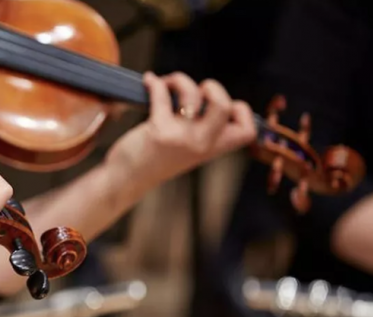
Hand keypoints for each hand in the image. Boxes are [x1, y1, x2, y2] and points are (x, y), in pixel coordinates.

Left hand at [106, 72, 256, 186]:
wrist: (126, 180)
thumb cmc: (154, 159)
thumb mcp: (187, 148)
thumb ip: (201, 129)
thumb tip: (203, 93)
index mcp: (211, 149)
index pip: (246, 131)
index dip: (240, 110)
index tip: (220, 105)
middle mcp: (201, 145)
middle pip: (224, 106)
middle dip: (213, 87)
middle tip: (194, 93)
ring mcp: (181, 138)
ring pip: (192, 95)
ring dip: (179, 80)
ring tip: (166, 84)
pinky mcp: (158, 131)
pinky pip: (161, 94)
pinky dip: (154, 82)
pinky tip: (148, 81)